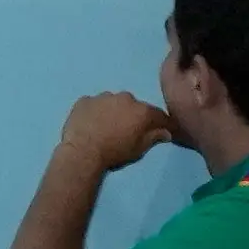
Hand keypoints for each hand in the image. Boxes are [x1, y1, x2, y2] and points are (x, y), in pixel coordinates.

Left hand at [60, 92, 177, 171]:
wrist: (82, 151)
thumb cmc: (114, 152)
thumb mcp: (139, 148)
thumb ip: (154, 137)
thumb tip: (165, 132)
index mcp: (141, 110)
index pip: (159, 115)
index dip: (163, 123)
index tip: (164, 130)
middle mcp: (124, 98)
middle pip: (135, 106)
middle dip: (135, 115)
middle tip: (129, 129)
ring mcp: (102, 97)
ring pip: (114, 102)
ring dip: (115, 110)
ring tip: (108, 125)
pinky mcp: (84, 100)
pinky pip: (95, 103)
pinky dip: (96, 110)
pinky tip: (92, 122)